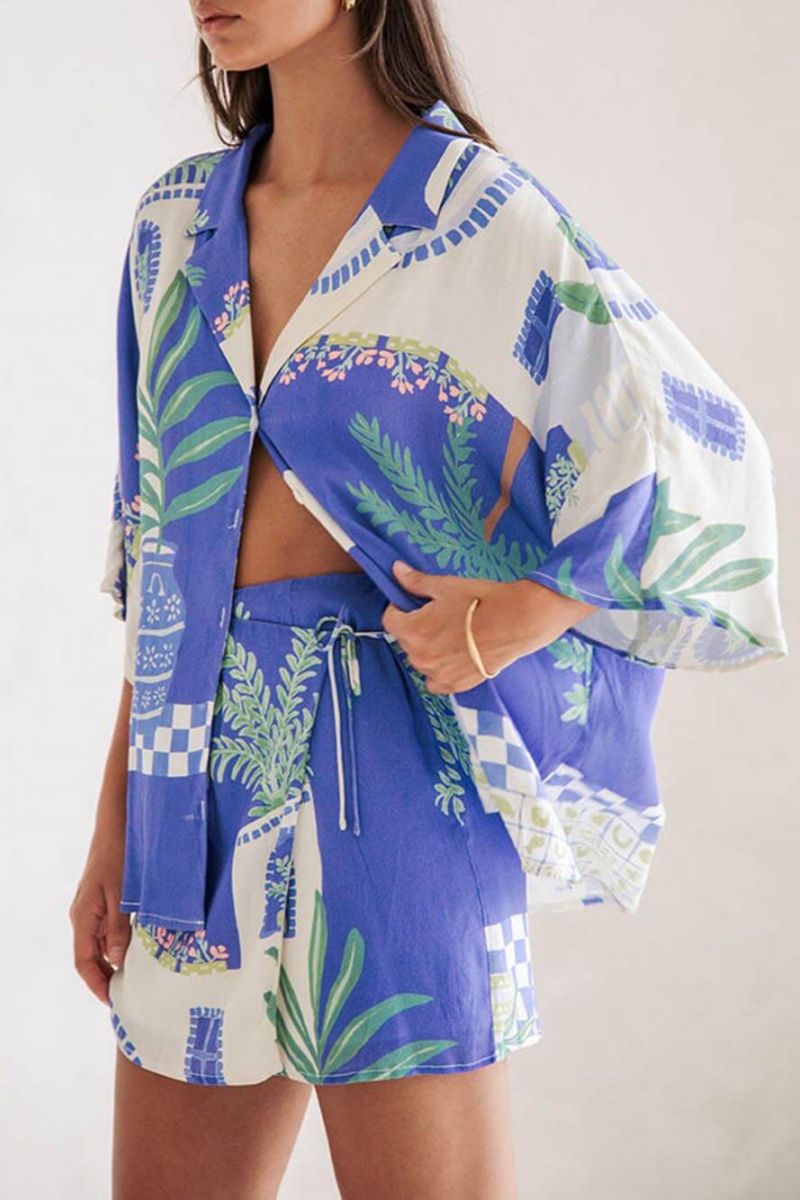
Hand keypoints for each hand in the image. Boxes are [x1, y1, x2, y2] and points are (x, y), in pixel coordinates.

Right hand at [69, 838, 130, 1006]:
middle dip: (106, 977)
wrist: (116, 827)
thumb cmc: (117, 857)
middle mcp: (84, 917)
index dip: (96, 984)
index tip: (112, 1001)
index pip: (84, 962)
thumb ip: (118, 929)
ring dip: (114, 961)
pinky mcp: (103, 900)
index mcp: (83, 918)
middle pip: (90, 957)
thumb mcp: (121, 896)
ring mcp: (92, 908)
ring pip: (100, 944)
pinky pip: (108, 929)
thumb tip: (116, 962)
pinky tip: (137, 946)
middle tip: (128, 994)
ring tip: (136, 976)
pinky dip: (119, 942)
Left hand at [381, 560, 599, 693]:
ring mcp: (437, 674)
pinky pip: (435, 681)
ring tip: (452, 635)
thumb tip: (396, 570)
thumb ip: (416, 582)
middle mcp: (419, 656)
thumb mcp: (446, 587)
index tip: (416, 603)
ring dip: (428, 649)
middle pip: (405, 640)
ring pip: (420, 660)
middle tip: (440, 616)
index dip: (400, 608)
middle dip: (416, 627)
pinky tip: (454, 657)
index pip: (389, 620)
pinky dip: (440, 671)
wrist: (517, 622)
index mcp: (413, 630)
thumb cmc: (481, 601)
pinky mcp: (455, 685)